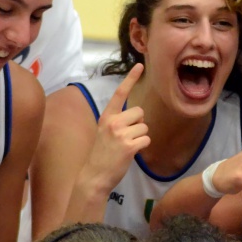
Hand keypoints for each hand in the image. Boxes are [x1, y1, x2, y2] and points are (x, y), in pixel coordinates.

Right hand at [82, 65, 148, 192]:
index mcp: (106, 116)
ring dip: (140, 136)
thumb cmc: (102, 154)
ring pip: (145, 126)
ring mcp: (121, 134)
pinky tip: (130, 153)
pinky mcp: (129, 146)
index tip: (140, 65)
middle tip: (127, 136)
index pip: (120, 93)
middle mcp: (113, 122)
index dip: (130, 78)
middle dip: (139, 123)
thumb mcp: (104, 132)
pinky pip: (146, 139)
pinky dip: (142, 146)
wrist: (94, 176)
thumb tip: (139, 116)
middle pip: (140, 112)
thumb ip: (118, 121)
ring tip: (127, 146)